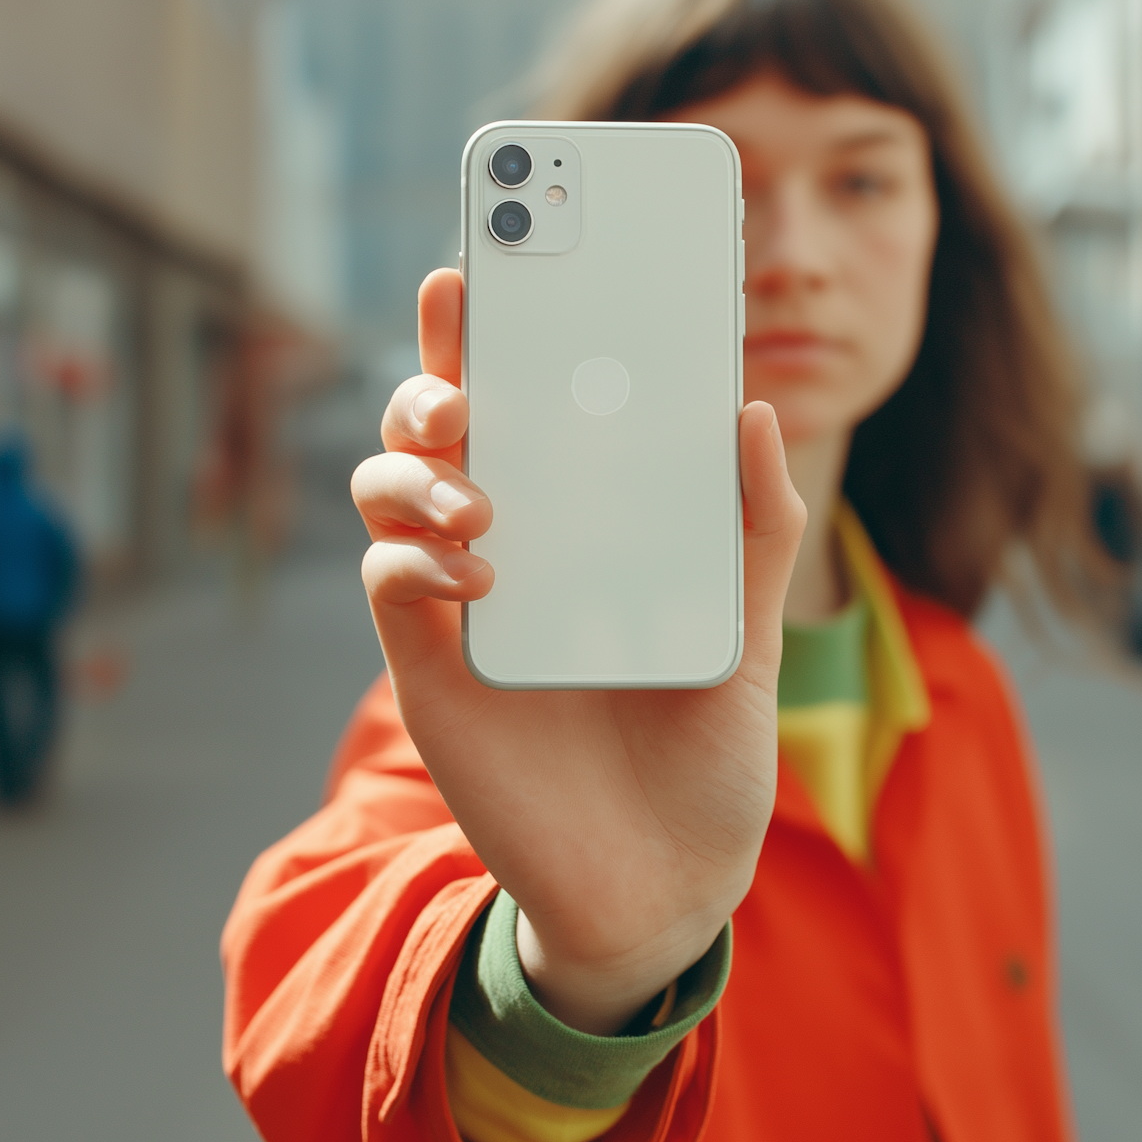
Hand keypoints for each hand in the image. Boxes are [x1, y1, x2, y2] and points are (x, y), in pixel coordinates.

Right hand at [351, 269, 806, 1033]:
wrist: (664, 887)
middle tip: (469, 370)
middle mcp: (511, 542)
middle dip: (435, 370)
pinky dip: (418, 561)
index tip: (492, 255)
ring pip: (387, 487)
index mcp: (585, 519)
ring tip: (481, 491)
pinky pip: (388, 584)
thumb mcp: (752, 636)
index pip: (531, 398)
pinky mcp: (430, 670)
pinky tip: (486, 577)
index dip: (500, 323)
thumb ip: (755, 532)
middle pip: (437, 421)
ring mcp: (460, 602)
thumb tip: (755, 408)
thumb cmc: (704, 755)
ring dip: (417, 463)